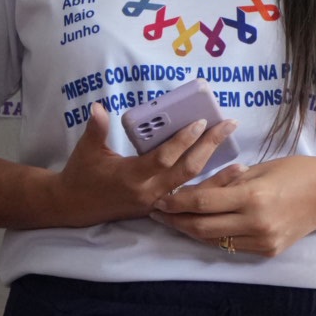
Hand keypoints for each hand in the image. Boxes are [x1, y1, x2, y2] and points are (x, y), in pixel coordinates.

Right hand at [54, 102, 239, 224]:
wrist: (73, 207)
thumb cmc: (82, 173)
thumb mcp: (87, 150)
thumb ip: (96, 129)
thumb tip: (99, 107)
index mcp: (131, 176)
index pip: (163, 157)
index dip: (183, 141)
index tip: (200, 122)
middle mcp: (148, 192)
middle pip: (186, 170)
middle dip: (210, 147)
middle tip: (229, 125)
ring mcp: (157, 203)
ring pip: (193, 191)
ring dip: (218, 177)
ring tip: (242, 164)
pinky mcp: (161, 209)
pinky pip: (190, 201)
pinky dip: (209, 191)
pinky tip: (227, 182)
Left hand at [149, 155, 315, 257]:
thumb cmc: (297, 171)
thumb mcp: (260, 169)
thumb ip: (228, 184)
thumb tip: (196, 193)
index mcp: (253, 197)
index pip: (202, 203)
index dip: (176, 202)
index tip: (159, 199)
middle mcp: (255, 223)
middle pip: (201, 227)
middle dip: (176, 220)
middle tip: (158, 213)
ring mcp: (262, 241)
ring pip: (214, 240)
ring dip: (191, 231)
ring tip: (175, 221)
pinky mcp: (268, 251)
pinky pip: (232, 246)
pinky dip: (215, 237)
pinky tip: (204, 228)